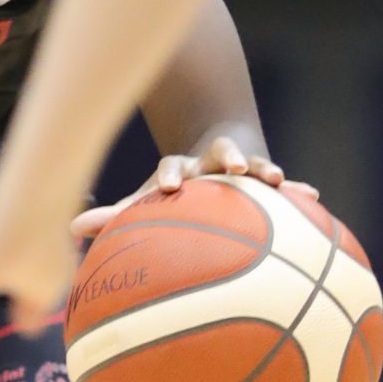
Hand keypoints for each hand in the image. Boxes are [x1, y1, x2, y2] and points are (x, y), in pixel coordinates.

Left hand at [69, 135, 310, 237]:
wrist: (207, 157)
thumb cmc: (172, 191)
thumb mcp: (146, 201)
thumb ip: (114, 216)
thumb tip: (70, 228)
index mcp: (180, 169)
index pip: (172, 167)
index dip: (171, 176)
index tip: (171, 187)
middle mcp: (209, 162)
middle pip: (218, 153)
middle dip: (226, 156)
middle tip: (234, 167)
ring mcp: (239, 167)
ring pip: (253, 162)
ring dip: (263, 166)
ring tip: (275, 177)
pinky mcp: (262, 175)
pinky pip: (282, 184)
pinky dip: (294, 188)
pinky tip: (312, 196)